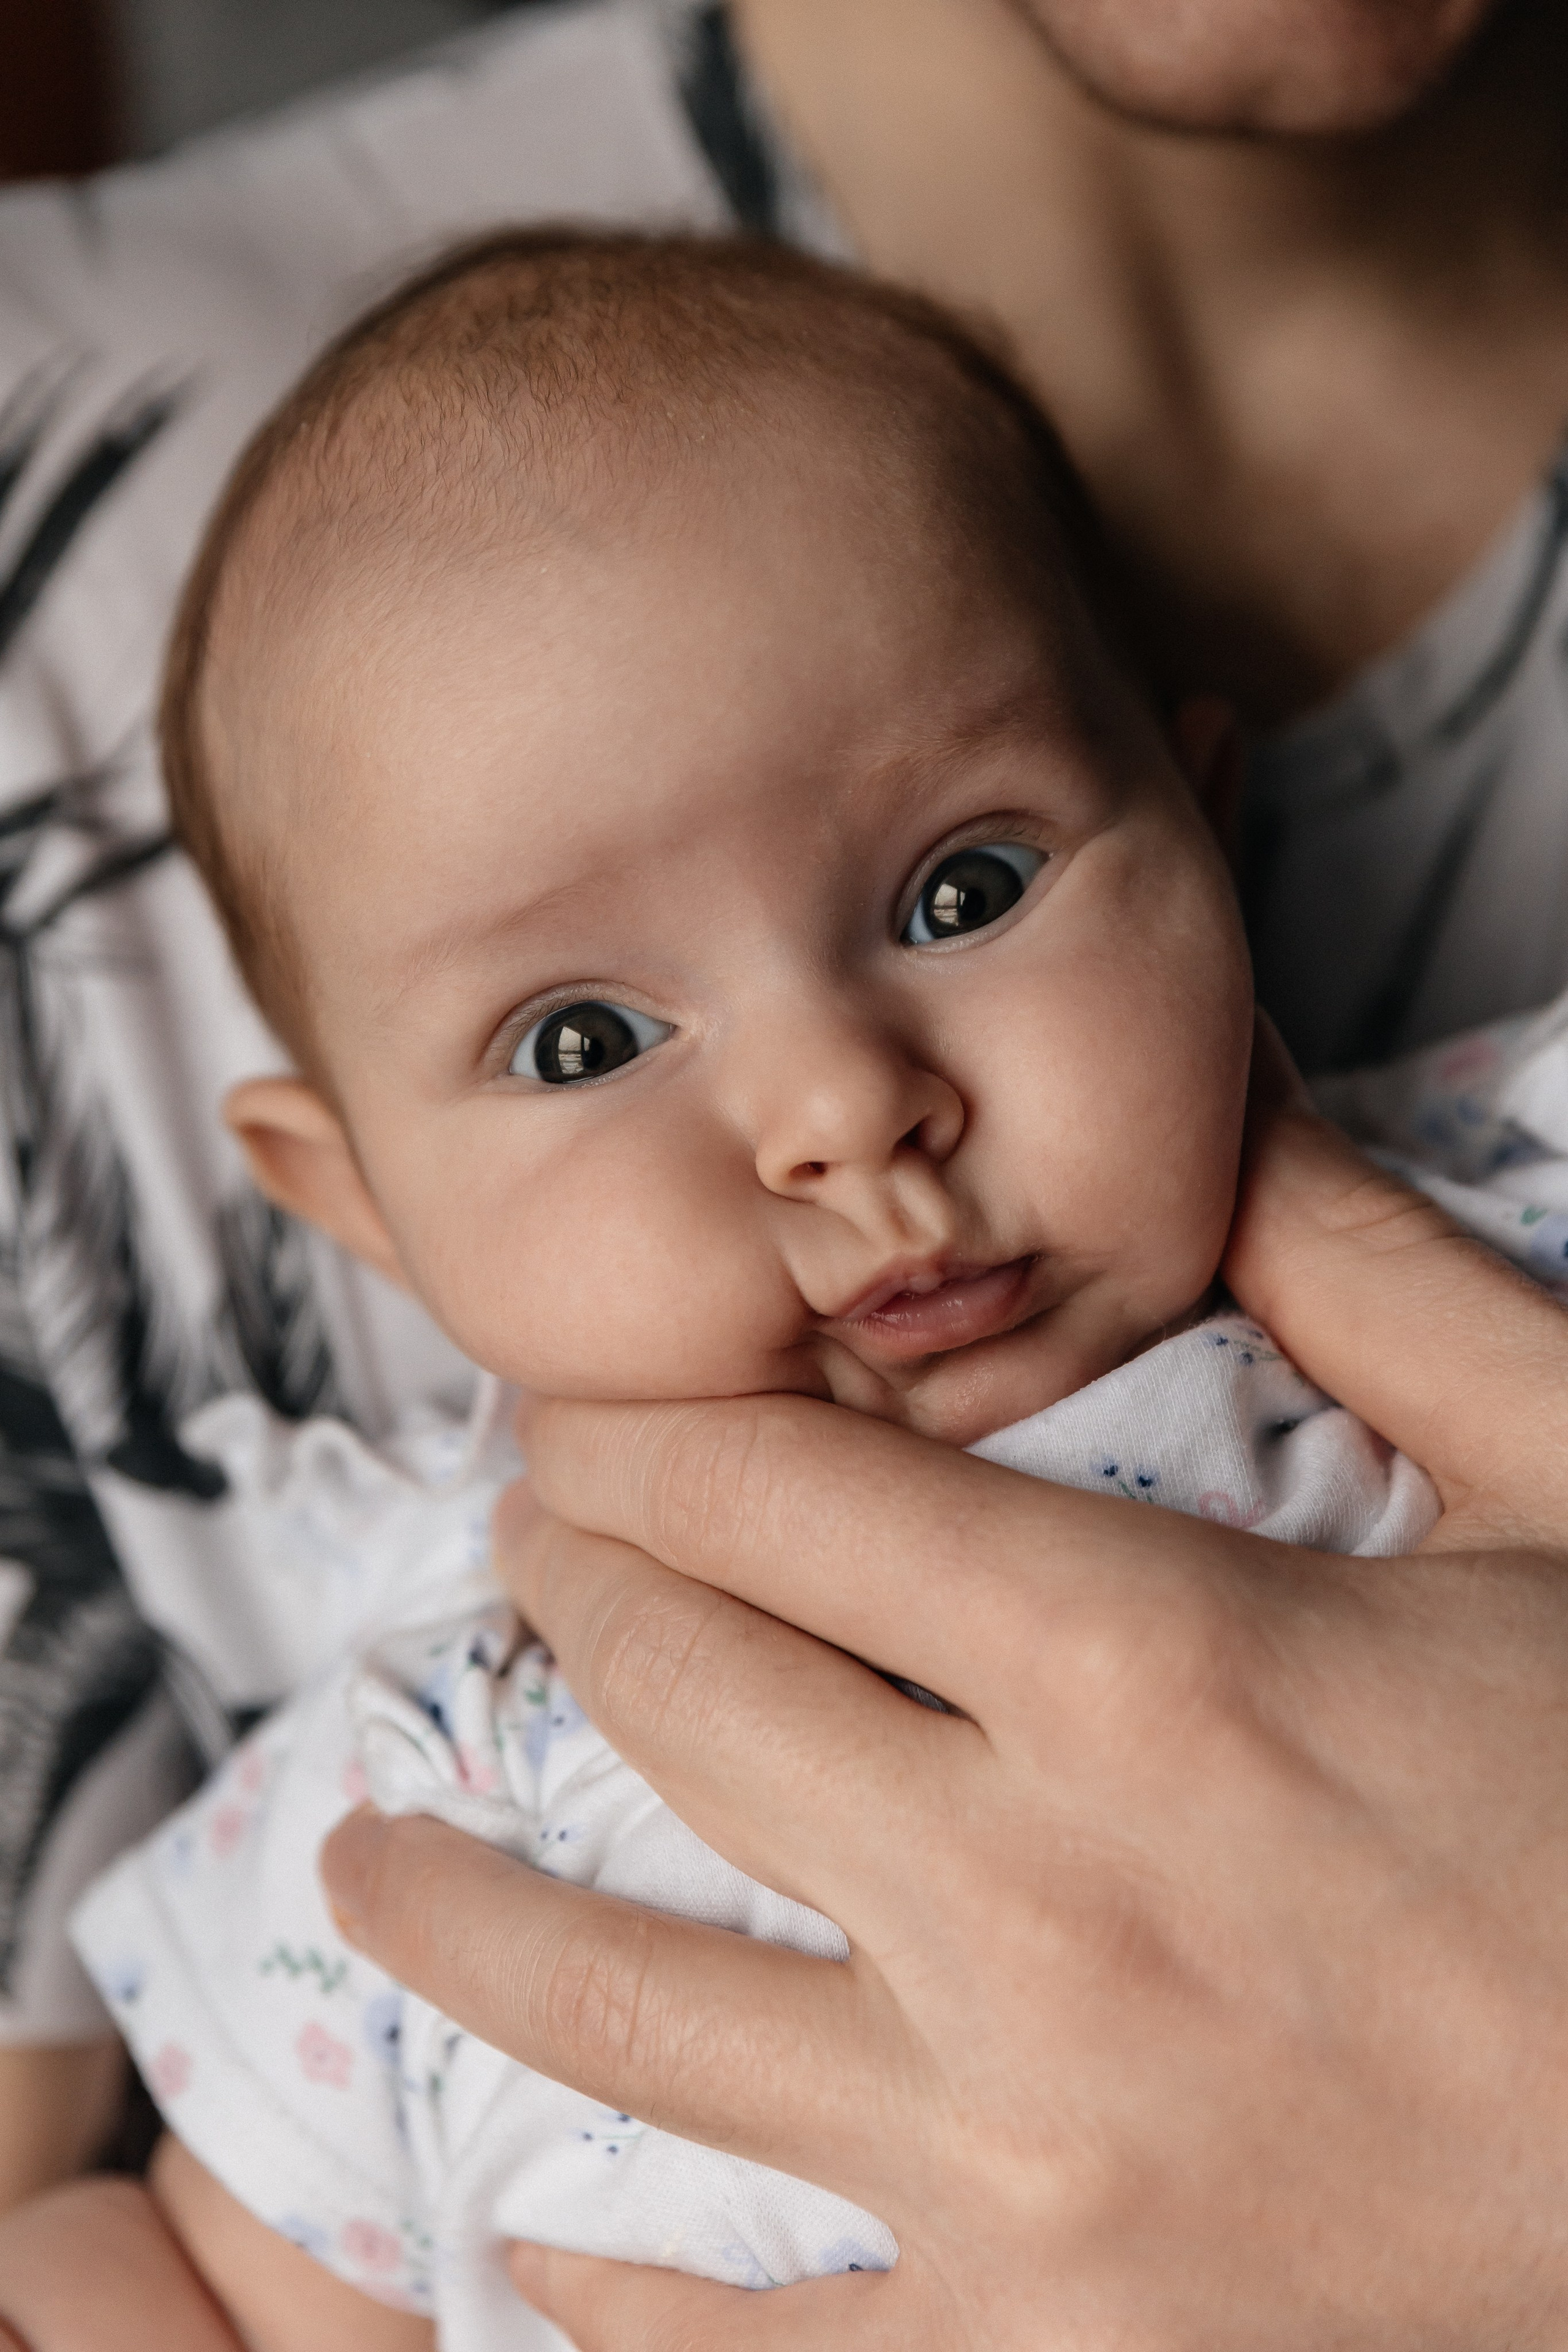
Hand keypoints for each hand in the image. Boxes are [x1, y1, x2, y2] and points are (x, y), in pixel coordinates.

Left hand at [323, 1092, 1567, 2348]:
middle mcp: (1044, 1902)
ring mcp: (1029, 2157)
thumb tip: (1236, 1109)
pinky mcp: (1060, 2349)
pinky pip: (758, 2348)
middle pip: (682, 1698)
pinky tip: (541, 2241)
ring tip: (361, 1864)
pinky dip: (616, 2296)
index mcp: (1152, 1669)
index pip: (775, 1498)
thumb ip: (1380, 1282)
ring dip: (464, 1919)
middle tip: (519, 1562)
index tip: (582, 1429)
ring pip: (631, 2013)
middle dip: (566, 1599)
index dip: (639, 1438)